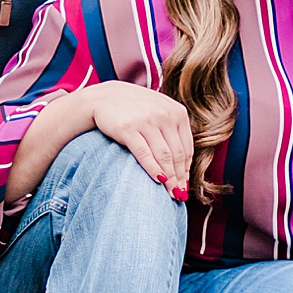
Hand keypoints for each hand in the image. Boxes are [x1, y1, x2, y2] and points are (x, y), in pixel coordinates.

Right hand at [89, 82, 193, 197]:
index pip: (187, 147)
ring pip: (163, 156)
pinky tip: (157, 181)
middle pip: (177, 154)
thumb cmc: (135, 108)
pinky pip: (144, 154)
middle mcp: (164, 115)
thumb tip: (183, 163)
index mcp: (177, 112)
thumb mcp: (160, 111)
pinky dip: (153, 169)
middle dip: (179, 178)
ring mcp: (146, 121)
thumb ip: (173, 130)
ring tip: (170, 193)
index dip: (186, 169)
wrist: (105, 97)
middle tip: (179, 195)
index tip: (185, 184)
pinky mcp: (128, 128)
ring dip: (169, 178)